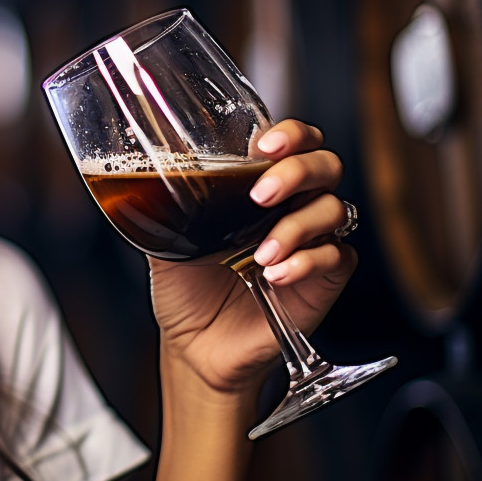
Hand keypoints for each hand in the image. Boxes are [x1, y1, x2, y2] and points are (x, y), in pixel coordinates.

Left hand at [148, 119, 357, 395]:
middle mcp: (291, 208)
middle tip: (261, 195)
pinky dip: (307, 261)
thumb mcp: (166, 242)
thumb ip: (165, 209)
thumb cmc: (185, 291)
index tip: (264, 145)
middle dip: (296, 171)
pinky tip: (276, 275)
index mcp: (256, 188)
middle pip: (325, 164)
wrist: (194, 346)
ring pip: (334, 208)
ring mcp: (311, 242)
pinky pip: (337, 256)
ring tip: (261, 254)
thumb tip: (144, 178)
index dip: (290, 134)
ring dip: (296, 226)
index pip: (293, 142)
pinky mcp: (325, 279)